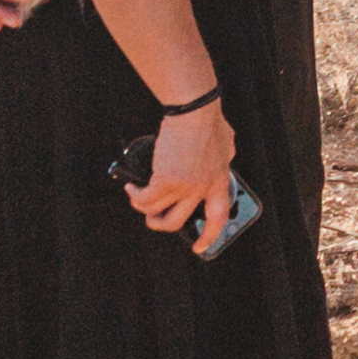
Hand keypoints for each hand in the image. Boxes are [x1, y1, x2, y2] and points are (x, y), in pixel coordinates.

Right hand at [128, 102, 237, 253]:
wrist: (195, 111)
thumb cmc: (209, 120)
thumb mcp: (225, 144)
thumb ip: (222, 158)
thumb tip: (219, 162)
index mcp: (218, 180)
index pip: (218, 216)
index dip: (209, 235)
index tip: (199, 247)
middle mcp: (202, 188)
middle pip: (178, 222)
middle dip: (160, 224)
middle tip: (152, 218)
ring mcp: (184, 187)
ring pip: (156, 213)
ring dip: (142, 208)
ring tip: (137, 197)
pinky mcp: (166, 181)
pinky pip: (145, 199)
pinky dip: (135, 195)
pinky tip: (132, 186)